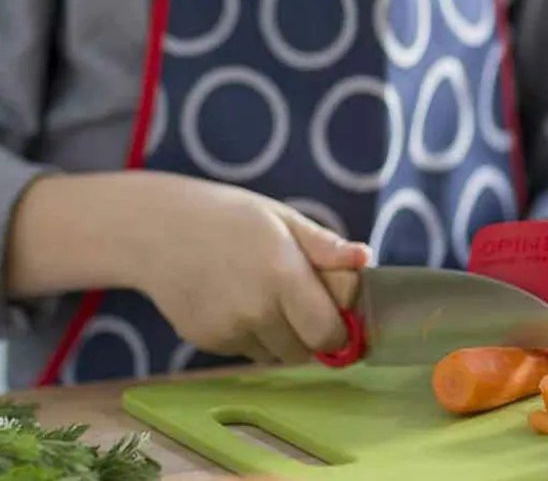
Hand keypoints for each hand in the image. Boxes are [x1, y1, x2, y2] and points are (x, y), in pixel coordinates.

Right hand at [132, 173, 370, 364]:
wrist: (158, 229)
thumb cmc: (230, 216)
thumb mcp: (283, 219)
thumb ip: (326, 246)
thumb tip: (365, 259)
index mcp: (283, 275)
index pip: (328, 333)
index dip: (341, 332)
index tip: (343, 317)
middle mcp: (256, 310)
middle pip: (304, 350)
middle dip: (313, 334)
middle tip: (304, 300)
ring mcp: (229, 330)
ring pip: (275, 353)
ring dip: (283, 335)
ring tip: (265, 292)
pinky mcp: (207, 342)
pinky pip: (246, 350)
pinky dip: (253, 334)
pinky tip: (237, 298)